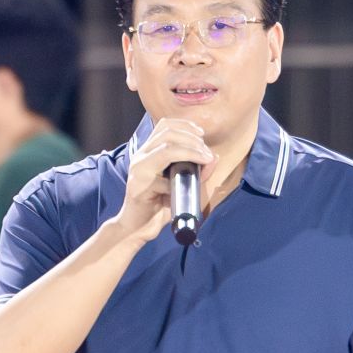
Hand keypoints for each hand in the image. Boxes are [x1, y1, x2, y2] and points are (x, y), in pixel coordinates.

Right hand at [115, 118, 213, 245]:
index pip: (165, 125)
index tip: (202, 135)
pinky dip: (180, 178)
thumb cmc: (160, 205)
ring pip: (166, 147)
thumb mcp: (183, 185)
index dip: (186, 126)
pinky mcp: (139, 184)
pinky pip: (163, 176)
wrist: (138, 227)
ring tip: (205, 160)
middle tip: (207, 153)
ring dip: (191, 151)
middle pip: (167, 132)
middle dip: (193, 139)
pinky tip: (186, 186)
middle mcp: (141, 156)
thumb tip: (214, 157)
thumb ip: (197, 171)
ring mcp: (138, 168)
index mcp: (149, 151)